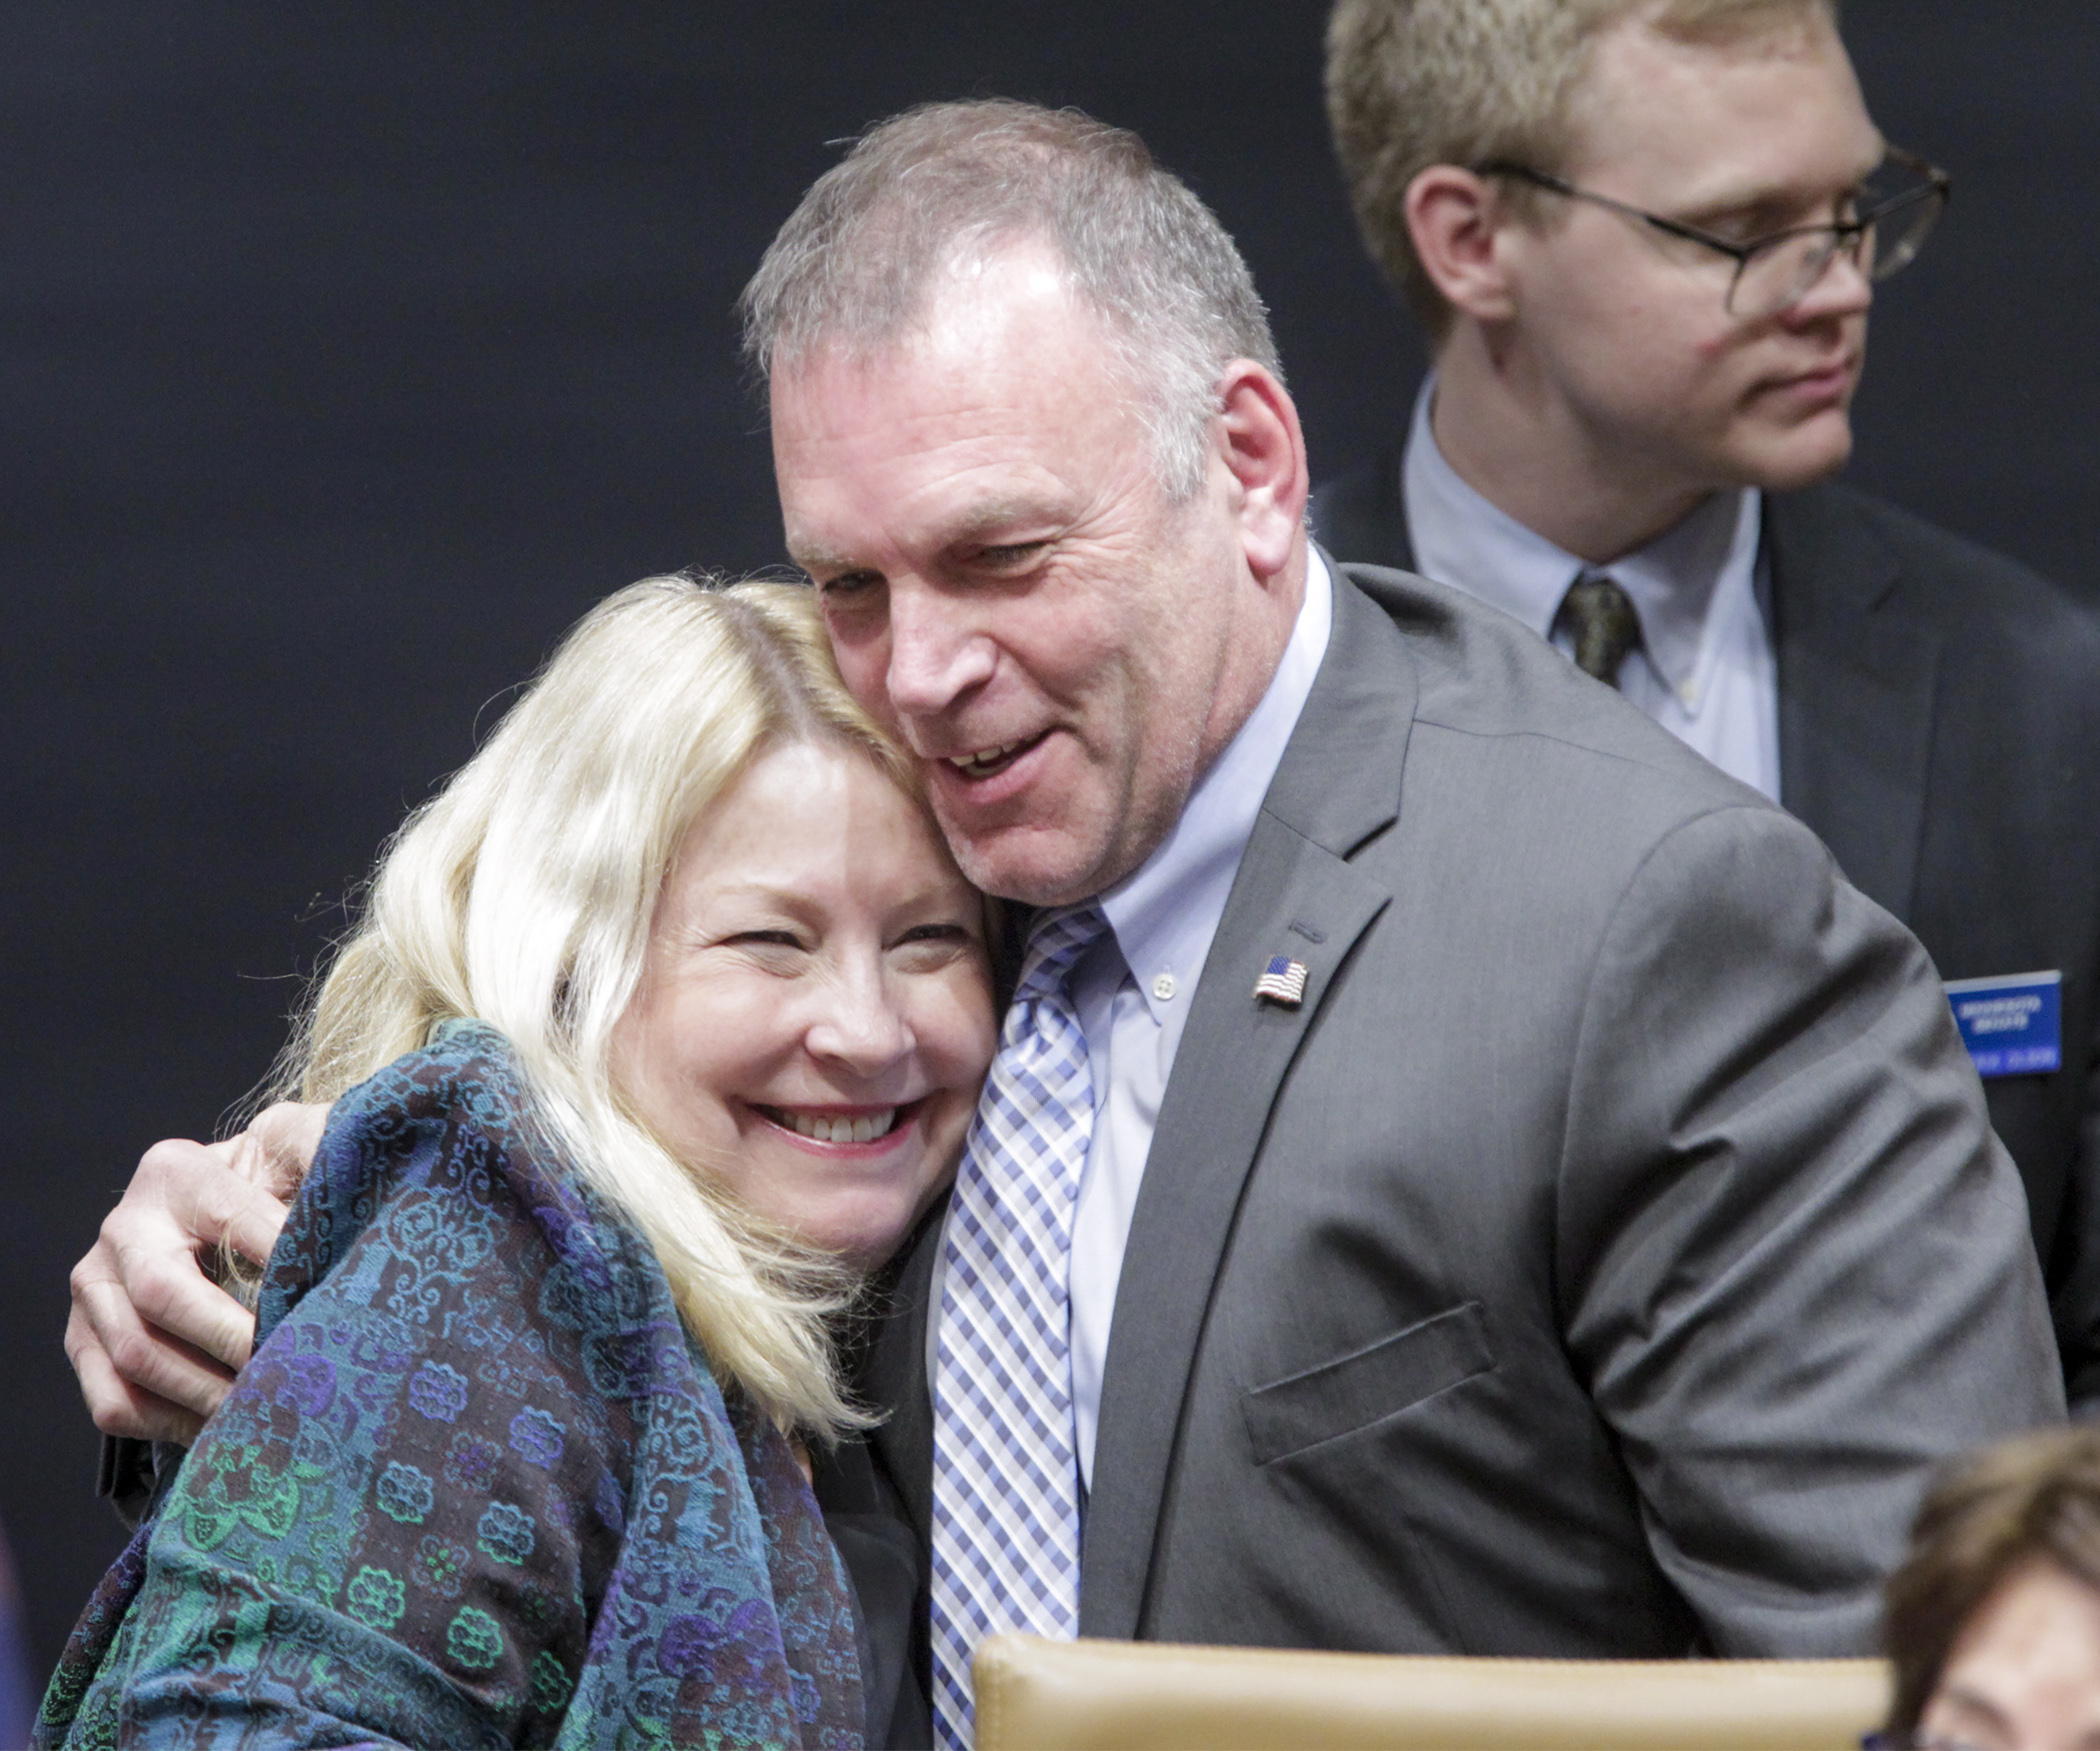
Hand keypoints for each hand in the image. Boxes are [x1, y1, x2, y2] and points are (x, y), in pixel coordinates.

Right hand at [66, 1102, 327, 1442]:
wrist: (210, 1209)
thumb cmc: (270, 1184)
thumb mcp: (292, 1151)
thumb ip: (314, 1149)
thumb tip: (342, 1190)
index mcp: (177, 1172)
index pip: (231, 1218)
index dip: (279, 1260)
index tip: (324, 1297)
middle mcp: (123, 1227)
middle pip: (163, 1294)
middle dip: (233, 1340)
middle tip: (292, 1369)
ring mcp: (94, 1286)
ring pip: (135, 1355)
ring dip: (205, 1392)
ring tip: (267, 1406)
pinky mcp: (82, 1340)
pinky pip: (113, 1401)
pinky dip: (169, 1424)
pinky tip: (223, 1428)